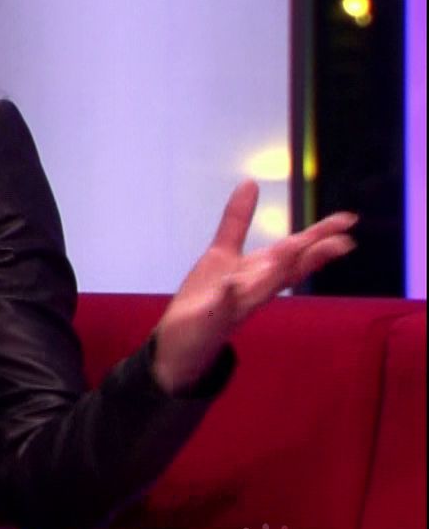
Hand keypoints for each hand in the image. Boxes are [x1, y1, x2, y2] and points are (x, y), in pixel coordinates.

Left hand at [151, 180, 356, 393]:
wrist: (181, 346)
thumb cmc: (207, 298)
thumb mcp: (223, 253)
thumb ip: (237, 221)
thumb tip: (250, 182)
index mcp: (258, 272)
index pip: (293, 252)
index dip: (319, 237)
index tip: (347, 220)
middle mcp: (253, 289)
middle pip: (287, 271)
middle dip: (312, 255)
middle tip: (344, 242)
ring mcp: (232, 306)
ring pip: (260, 289)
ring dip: (276, 272)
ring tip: (294, 250)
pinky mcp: (208, 319)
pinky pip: (219, 307)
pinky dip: (226, 296)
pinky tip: (229, 285)